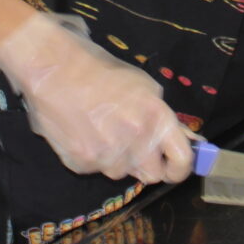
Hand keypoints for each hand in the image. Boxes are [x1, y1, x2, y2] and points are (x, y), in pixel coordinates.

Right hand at [0, 11, 192, 183]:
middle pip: (152, 175)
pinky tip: (82, 131)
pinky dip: (91, 155)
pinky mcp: (82, 163)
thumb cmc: (101, 71)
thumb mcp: (144, 88)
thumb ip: (166, 119)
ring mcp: (108, 155)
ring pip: (120, 172)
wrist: (54, 68)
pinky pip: (95, 169)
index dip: (180, 168)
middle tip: (133, 146)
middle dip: (146, 163)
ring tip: (100, 129)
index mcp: (156, 118)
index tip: (173, 167)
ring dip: (116, 158)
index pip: (181, 162)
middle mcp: (136, 141)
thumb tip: (190, 142)